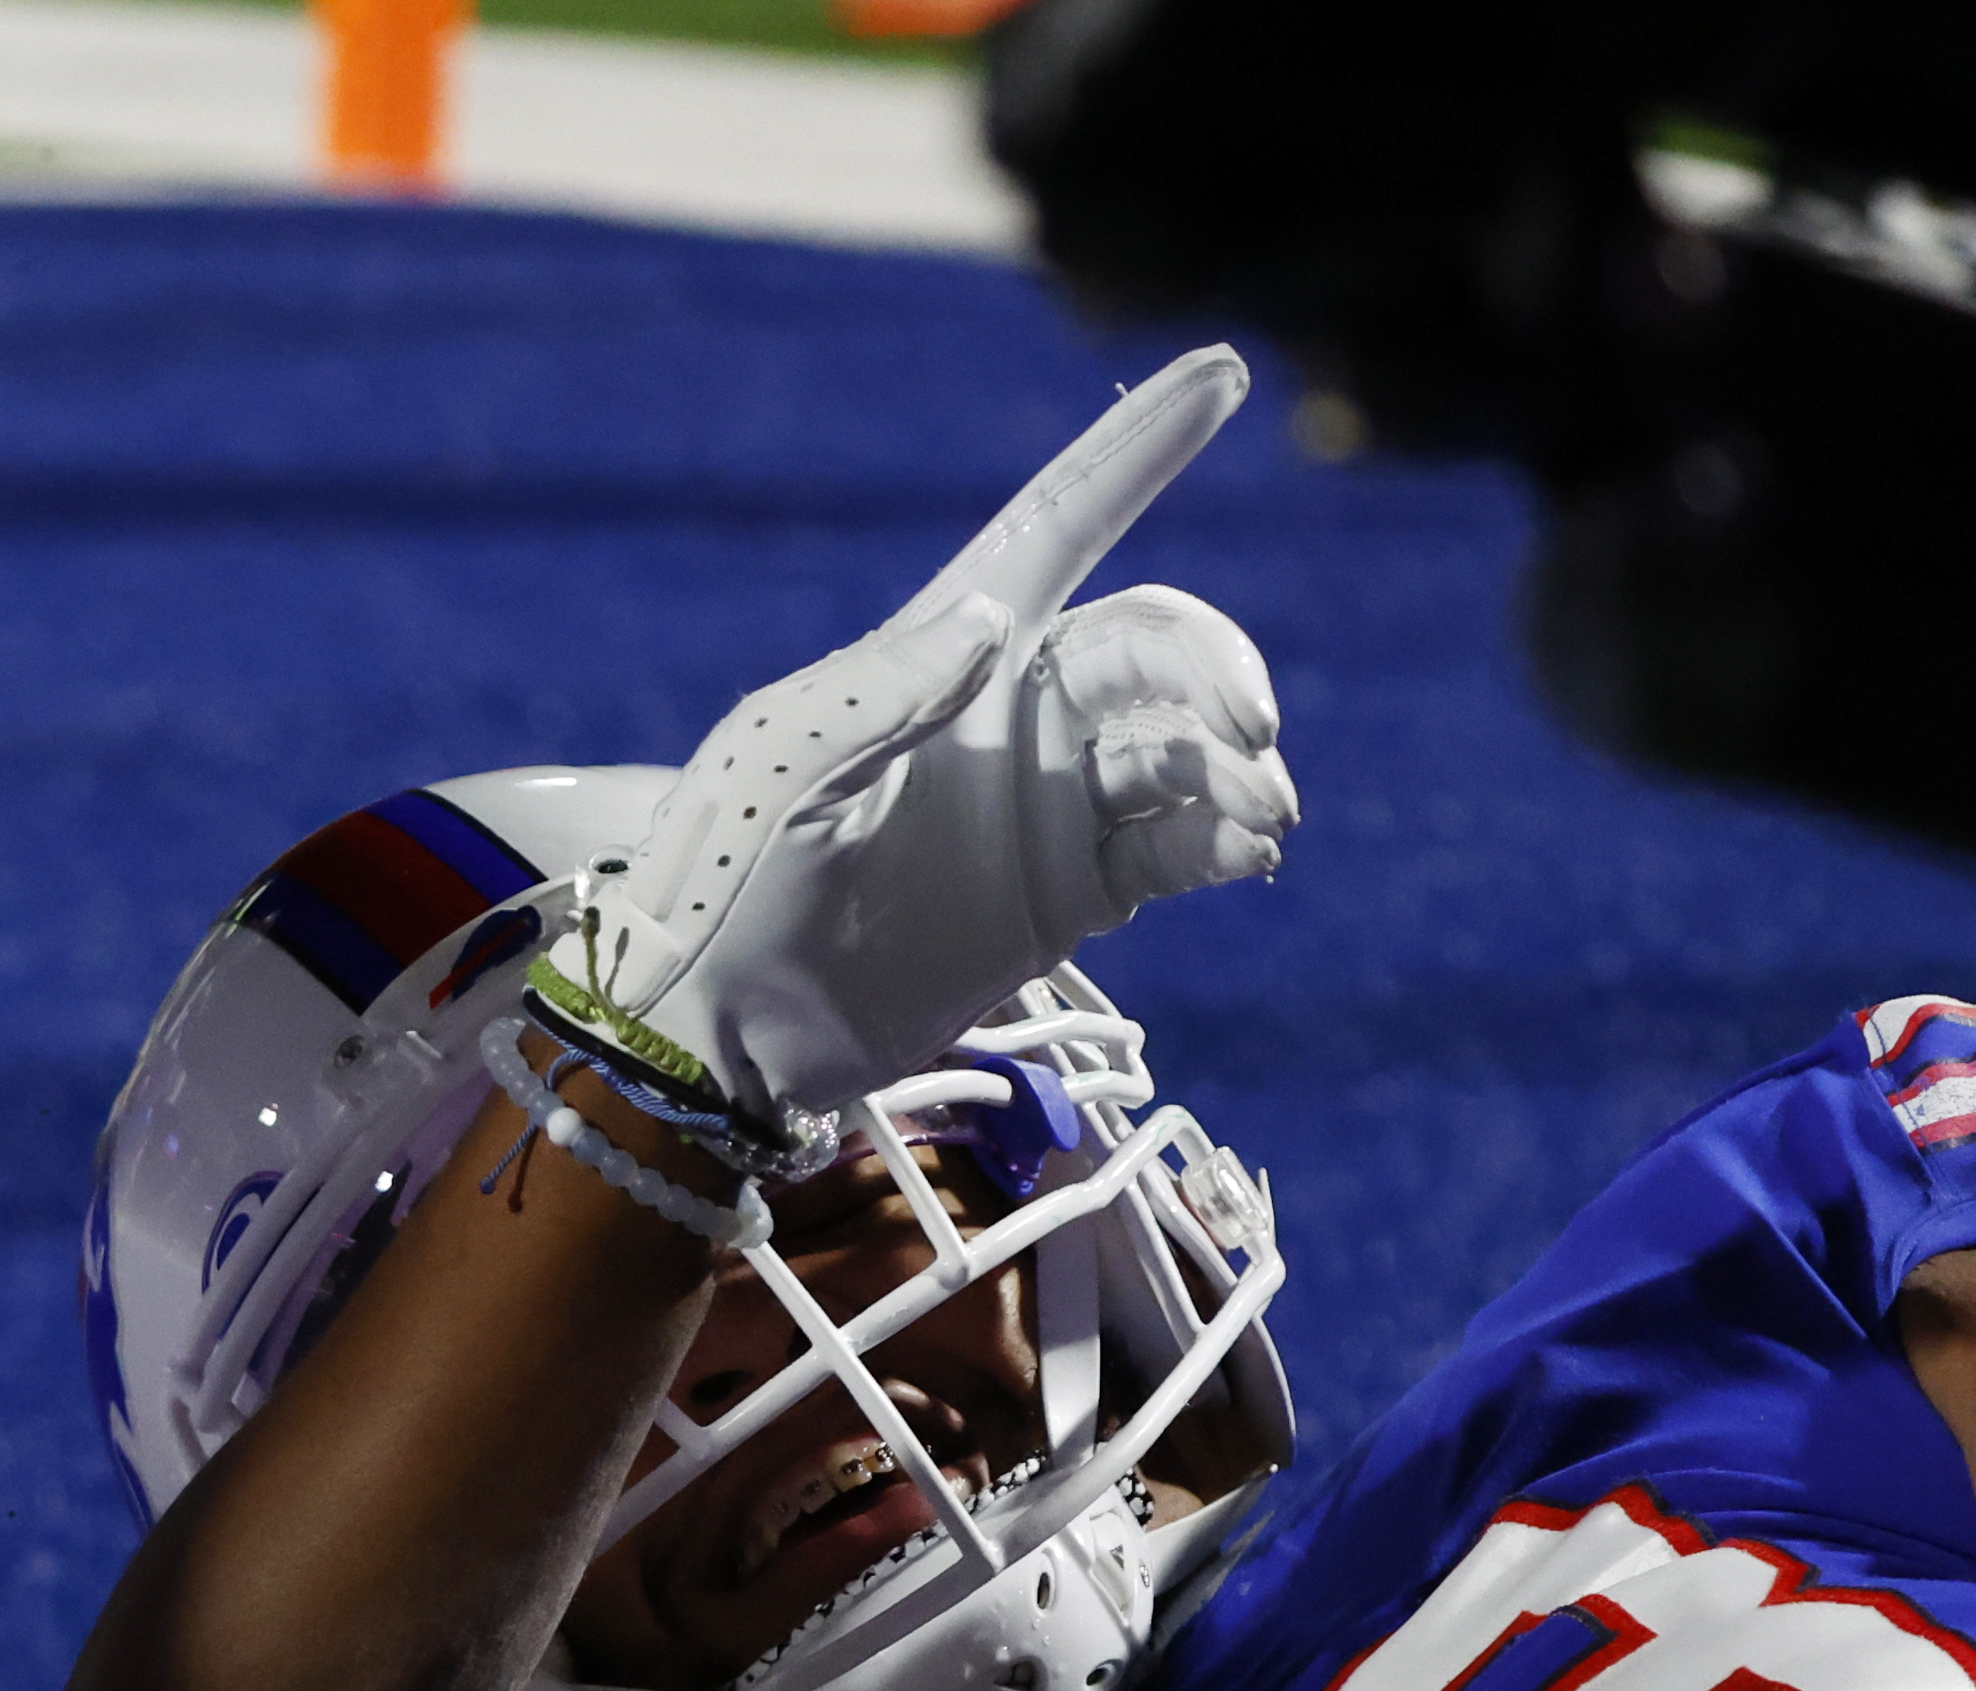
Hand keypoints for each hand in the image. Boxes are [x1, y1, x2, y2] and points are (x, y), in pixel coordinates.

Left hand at [548, 350, 1297, 1131]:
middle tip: (1250, 733)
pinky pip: (1179, 844)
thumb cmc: (720, 884)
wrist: (716, 1034)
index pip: (1057, 527)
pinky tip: (1250, 848)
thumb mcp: (777, 773)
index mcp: (938, 657)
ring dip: (1238, 766)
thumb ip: (877, 695)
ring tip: (1260, 816)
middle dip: (1217, 670)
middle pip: (1155, 646)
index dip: (1134, 453)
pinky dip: (1227, 837)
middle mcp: (1008, 714)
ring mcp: (1046, 803)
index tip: (1221, 371)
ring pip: (1184, 745)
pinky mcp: (1069, 893)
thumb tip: (991, 618)